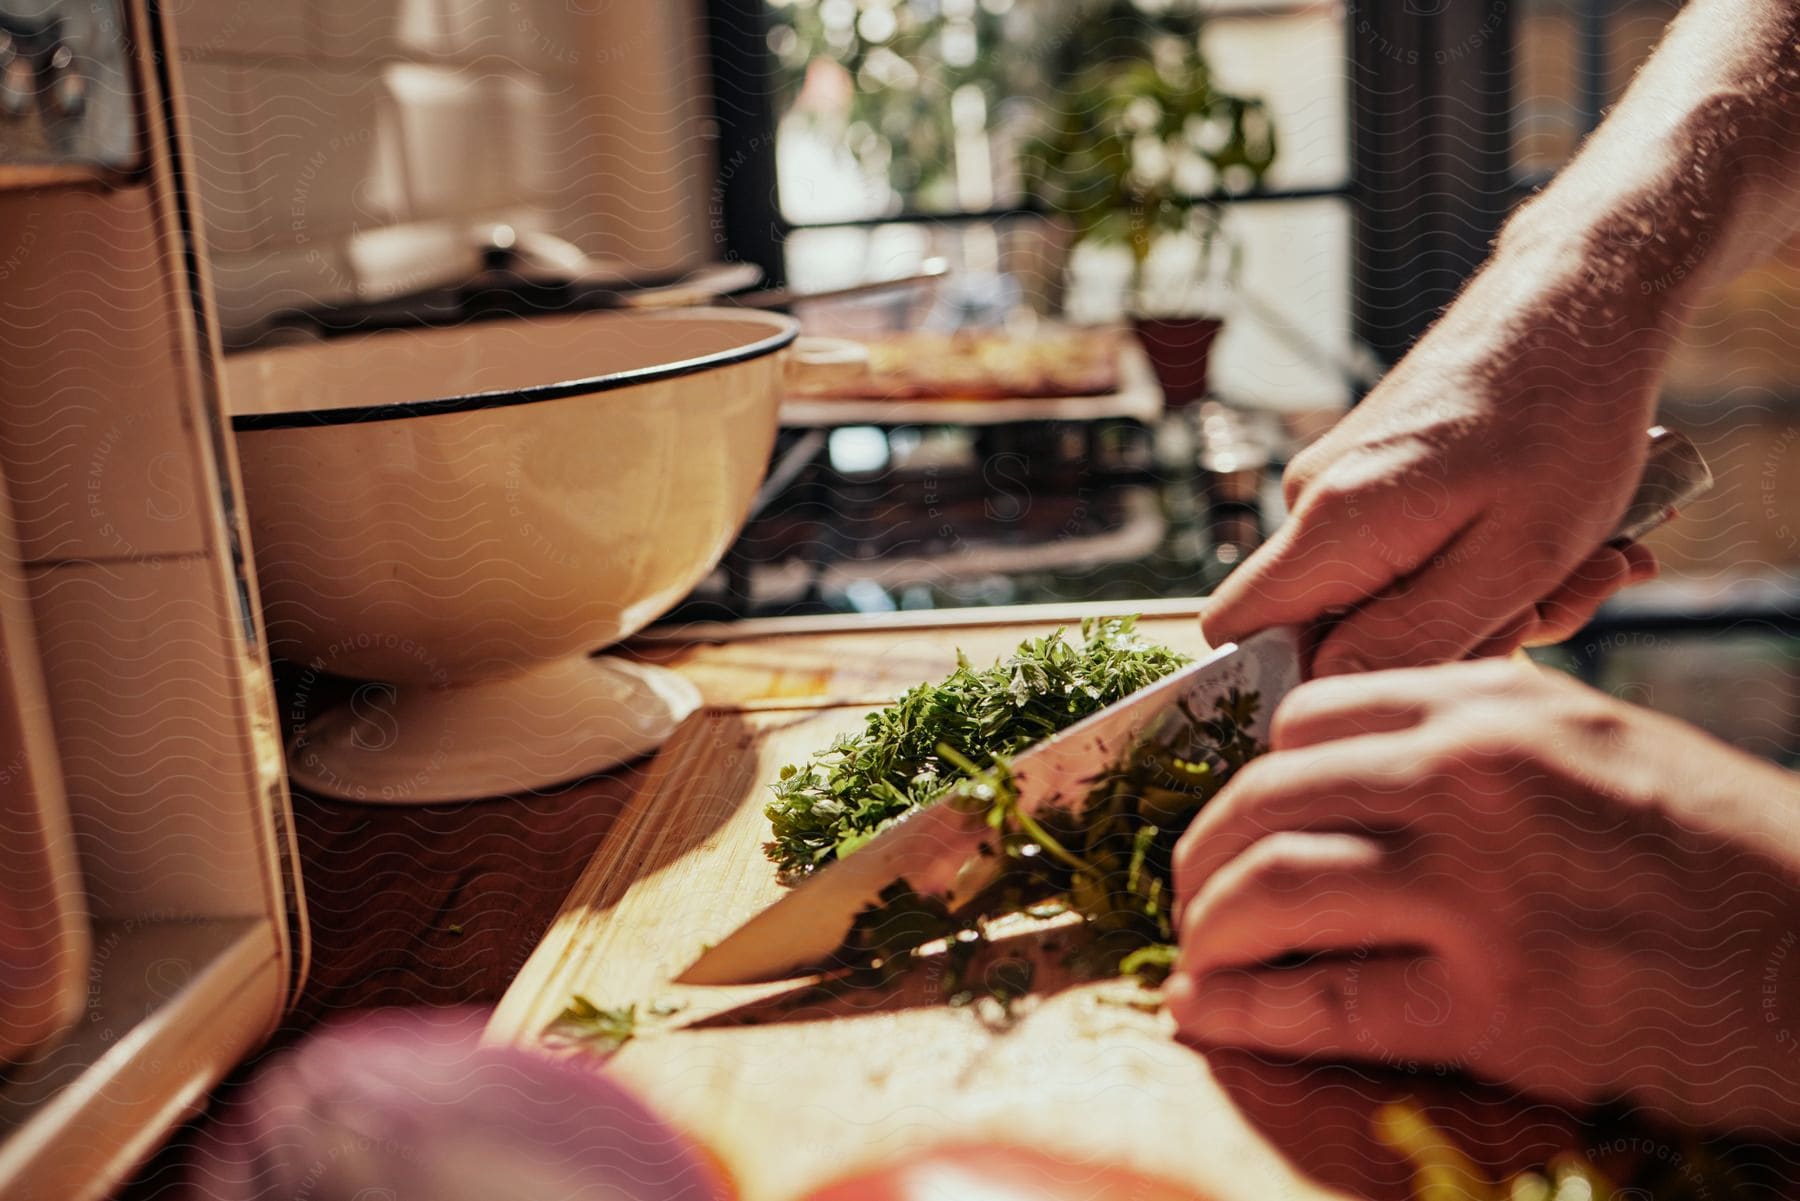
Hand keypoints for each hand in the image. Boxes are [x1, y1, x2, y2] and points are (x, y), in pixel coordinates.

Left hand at [1167, 660, 1799, 1131]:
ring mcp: (1480, 889)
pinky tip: (1212, 1016)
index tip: (1237, 815)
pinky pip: (1324, 1000)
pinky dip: (1247, 1010)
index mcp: (1496, 712)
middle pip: (1267, 797)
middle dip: (1202, 852)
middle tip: (1185, 894)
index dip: (1252, 772)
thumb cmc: (1725, 854)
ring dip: (1208, 929)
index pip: (1310, 716)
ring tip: (1195, 956)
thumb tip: (1362, 768)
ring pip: (1272, 886)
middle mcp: (1473, 781)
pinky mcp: (1497, 1004)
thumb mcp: (1603, 746)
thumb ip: (1483, 743)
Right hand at [1201, 244, 1666, 674]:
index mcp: (1331, 527)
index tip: (1399, 689)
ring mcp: (1340, 483)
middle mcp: (1312, 502)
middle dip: (1440, 644)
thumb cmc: (1562, 423)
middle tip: (1550, 609)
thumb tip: (1329, 688)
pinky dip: (1483, 562)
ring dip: (1485, 602)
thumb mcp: (1511, 559)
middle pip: (1329, 629)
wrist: (1579, 301)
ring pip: (1384, 595)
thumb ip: (1410, 638)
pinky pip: (1407, 555)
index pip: (1235, 637)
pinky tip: (1558, 539)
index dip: (1296, 684)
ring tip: (1580, 561)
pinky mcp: (1373, 473)